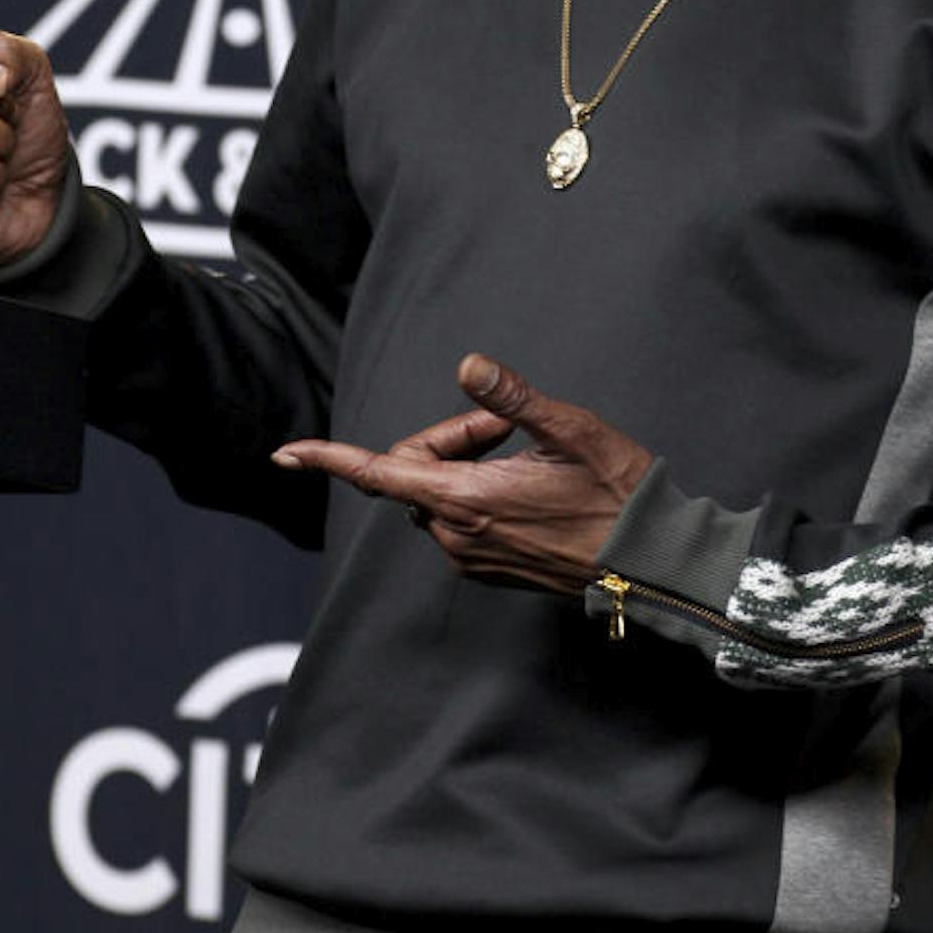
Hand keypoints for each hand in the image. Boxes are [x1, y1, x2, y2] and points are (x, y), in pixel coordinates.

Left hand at [274, 354, 652, 590]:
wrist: (648, 560)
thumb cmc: (616, 490)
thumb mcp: (569, 430)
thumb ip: (511, 398)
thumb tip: (468, 364)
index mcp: (467, 498)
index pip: (378, 473)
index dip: (328, 458)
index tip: (285, 453)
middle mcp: (458, 535)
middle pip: (413, 472)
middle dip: (448, 440)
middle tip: (506, 429)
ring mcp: (472, 557)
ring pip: (436, 495)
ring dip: (464, 467)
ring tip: (525, 460)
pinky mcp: (488, 568)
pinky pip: (458, 520)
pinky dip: (476, 493)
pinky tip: (527, 488)